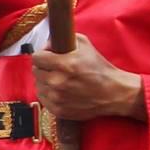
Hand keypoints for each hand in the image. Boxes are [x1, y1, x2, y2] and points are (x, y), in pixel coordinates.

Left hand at [29, 36, 146, 128]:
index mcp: (65, 64)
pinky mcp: (58, 110)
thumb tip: (48, 44)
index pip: (36, 57)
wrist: (113, 93)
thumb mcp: (85, 45)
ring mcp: (57, 98)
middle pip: (36, 71)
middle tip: (56, 68)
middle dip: (44, 67)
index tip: (48, 56)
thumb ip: (64, 39)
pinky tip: (60, 91)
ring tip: (59, 80)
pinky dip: (49, 94)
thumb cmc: (100, 68)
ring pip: (38, 85)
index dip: (43, 55)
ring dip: (45, 81)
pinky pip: (43, 99)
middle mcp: (58, 82)